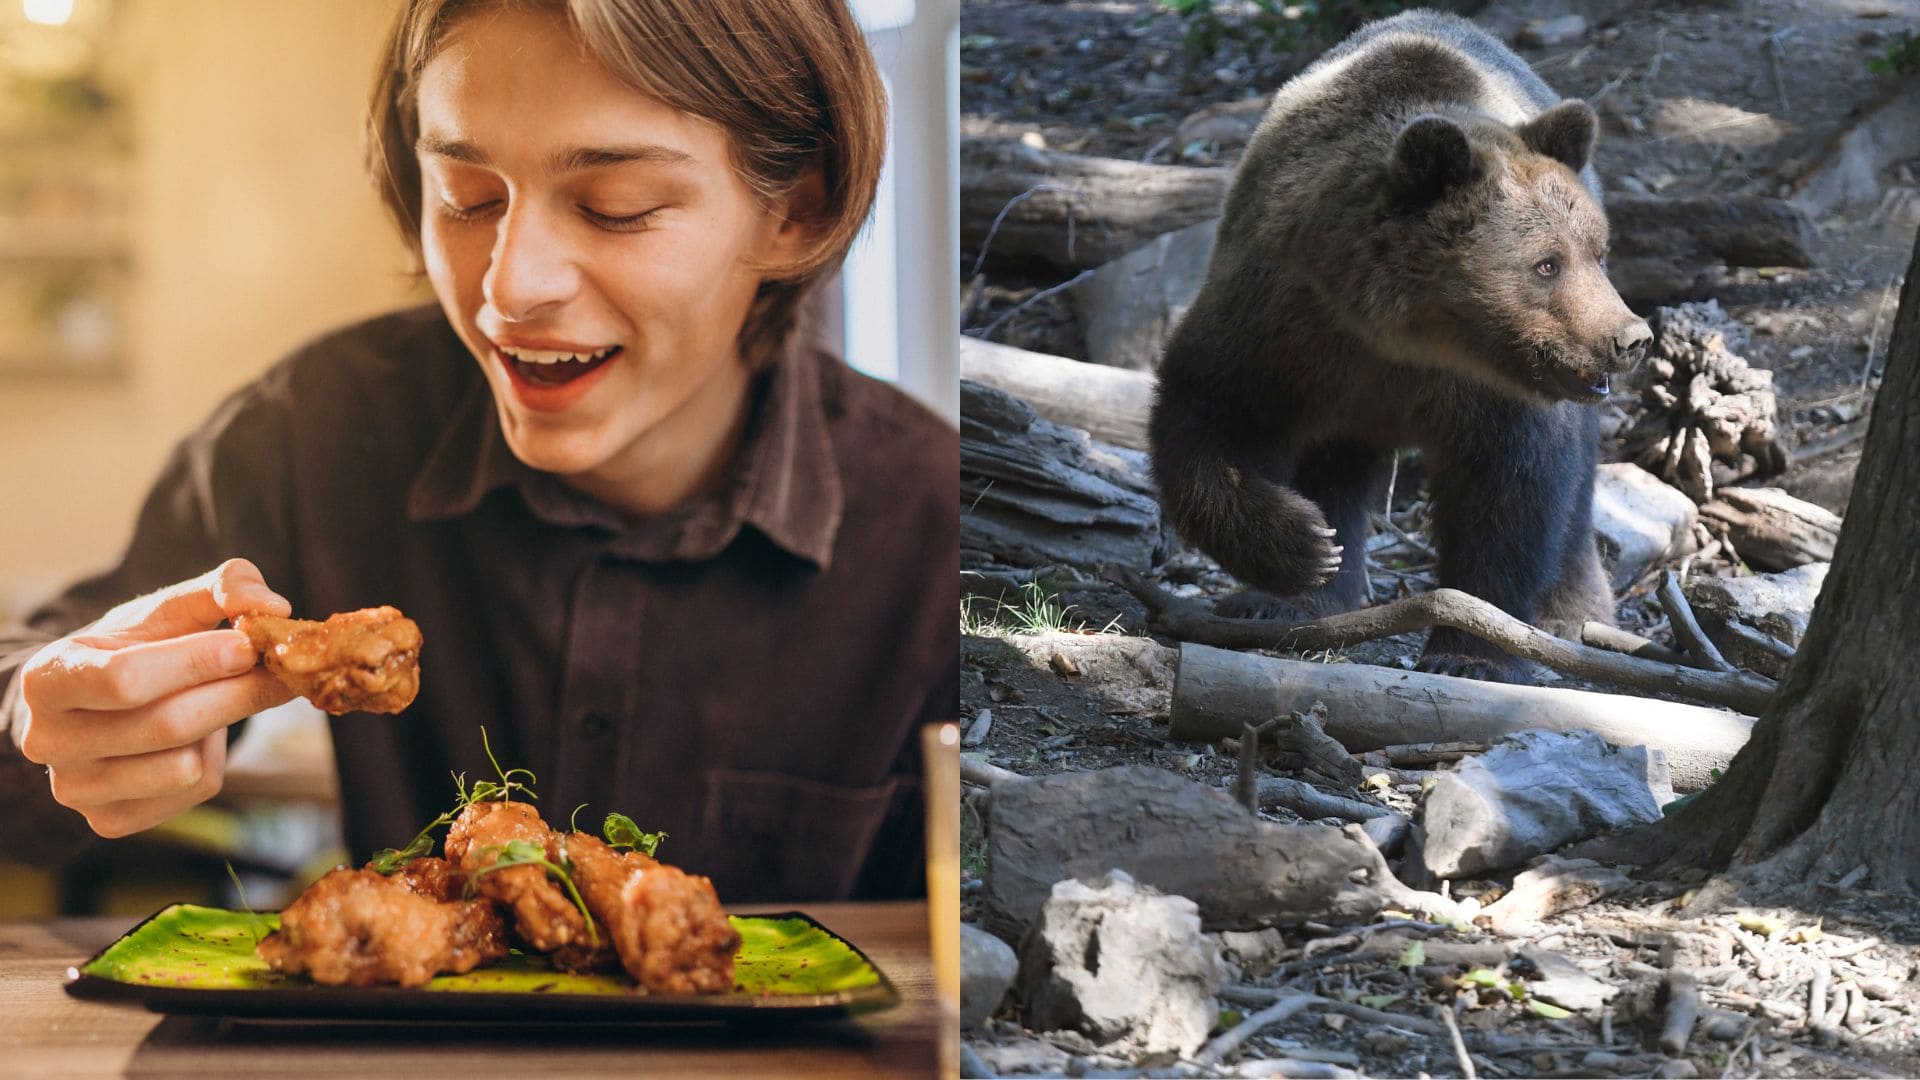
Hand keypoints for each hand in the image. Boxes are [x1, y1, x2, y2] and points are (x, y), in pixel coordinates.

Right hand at [14, 559, 296, 837]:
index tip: (247, 644)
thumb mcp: (165, 610)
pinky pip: (191, 794)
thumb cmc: (132, 649)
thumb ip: (220, 589)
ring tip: (215, 701)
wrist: (93, 705)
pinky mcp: (109, 821)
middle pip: (167, 726)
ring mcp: (76, 789)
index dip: (196, 662)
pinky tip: (195, 739)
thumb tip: (273, 606)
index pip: (126, 679)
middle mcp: (49, 740)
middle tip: (276, 671)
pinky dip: (210, 761)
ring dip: (221, 729)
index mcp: (50, 678)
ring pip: (185, 767)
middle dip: (236, 694)